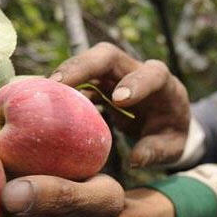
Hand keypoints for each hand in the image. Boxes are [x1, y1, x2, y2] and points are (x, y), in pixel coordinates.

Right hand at [49, 42, 190, 166]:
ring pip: (88, 62)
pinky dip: (62, 86)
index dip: (135, 83)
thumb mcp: (172, 146)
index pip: (152, 74)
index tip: (119, 99)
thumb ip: (156, 151)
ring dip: (66, 74)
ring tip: (44, 90)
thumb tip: (136, 160)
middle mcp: (136, 69)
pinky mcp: (99, 81)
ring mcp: (115, 73)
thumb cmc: (170, 132)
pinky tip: (44, 98)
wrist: (164, 120)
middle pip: (108, 55)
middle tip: (58, 83)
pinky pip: (78, 78)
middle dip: (83, 66)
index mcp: (164, 84)